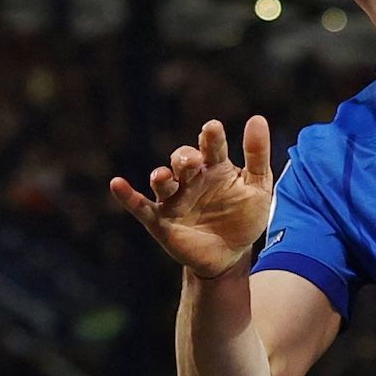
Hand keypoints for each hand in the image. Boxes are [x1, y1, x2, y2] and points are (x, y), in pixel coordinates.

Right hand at [107, 116, 275, 279]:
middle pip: (183, 160)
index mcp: (215, 167)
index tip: (212, 129)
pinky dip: (128, 196)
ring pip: (162, 181)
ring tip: (164, 176)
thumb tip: (257, 119)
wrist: (231, 256)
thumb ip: (257, 155)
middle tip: (195, 161)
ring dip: (161, 176)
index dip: (211, 137)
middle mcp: (191, 179)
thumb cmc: (245, 217)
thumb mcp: (258, 187)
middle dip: (186, 158)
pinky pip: (140, 206)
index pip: (211, 147)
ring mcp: (174, 199)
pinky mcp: (160, 221)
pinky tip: (117, 184)